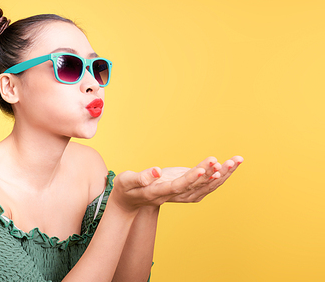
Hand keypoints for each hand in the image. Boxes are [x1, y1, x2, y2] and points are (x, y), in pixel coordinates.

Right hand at [111, 156, 243, 211]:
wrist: (131, 200)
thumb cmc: (126, 188)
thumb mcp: (127, 181)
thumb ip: (141, 177)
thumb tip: (157, 171)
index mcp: (159, 192)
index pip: (178, 187)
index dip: (190, 179)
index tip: (202, 169)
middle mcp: (175, 195)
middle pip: (197, 186)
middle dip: (213, 173)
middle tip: (227, 161)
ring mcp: (182, 194)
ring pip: (206, 185)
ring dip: (223, 174)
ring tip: (236, 160)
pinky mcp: (186, 189)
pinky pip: (206, 183)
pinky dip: (219, 175)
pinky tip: (229, 165)